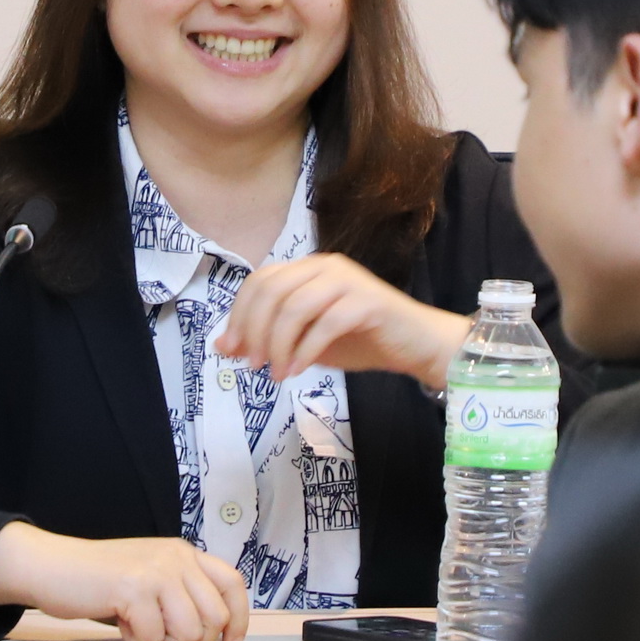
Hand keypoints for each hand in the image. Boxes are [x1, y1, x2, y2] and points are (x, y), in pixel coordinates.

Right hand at [0, 522, 248, 640]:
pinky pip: (153, 637)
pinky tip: (119, 623)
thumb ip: (182, 596)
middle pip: (216, 617)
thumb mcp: (150, 579)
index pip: (233, 584)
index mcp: (184, 553)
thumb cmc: (100, 583)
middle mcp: (176, 557)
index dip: (238, 621)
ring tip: (139, 631)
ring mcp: (156, 571)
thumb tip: (216, 637)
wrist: (51, 567)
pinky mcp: (134, 588)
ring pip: (190, 631)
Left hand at [214, 254, 476, 385]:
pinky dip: (306, 349)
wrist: (416, 345)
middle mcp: (324, 266)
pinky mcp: (367, 301)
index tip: (232, 351)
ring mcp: (347, 280)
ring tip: (277, 374)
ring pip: (295, 306)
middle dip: (255, 331)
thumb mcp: (303, 342)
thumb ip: (268, 339)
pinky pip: (326, 323)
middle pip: (272, 290)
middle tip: (253, 366)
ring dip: (279, 344)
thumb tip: (223, 347)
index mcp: (307, 269)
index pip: (260, 281)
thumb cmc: (361, 340)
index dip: (240, 315)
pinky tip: (299, 371)